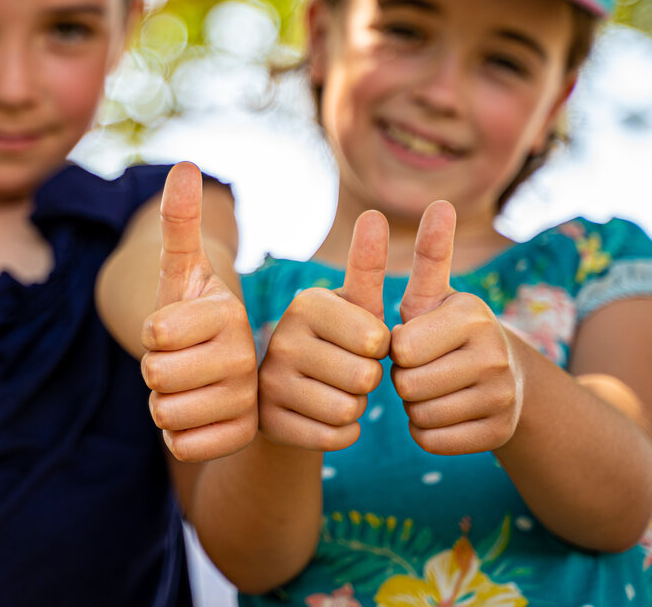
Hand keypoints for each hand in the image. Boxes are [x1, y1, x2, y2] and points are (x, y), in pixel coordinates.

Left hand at [141, 162, 257, 461]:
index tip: (173, 329)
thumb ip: (180, 221)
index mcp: (227, 314)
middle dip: (153, 371)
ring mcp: (247, 401)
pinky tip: (197, 417)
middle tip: (178, 361)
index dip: (151, 334)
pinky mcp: (240, 439)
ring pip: (165, 414)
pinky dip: (178, 435)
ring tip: (187, 387)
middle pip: (156, 376)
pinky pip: (181, 444)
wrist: (219, 371)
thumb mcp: (182, 270)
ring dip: (164, 404)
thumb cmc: (192, 315)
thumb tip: (184, 166)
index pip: (154, 334)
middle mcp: (246, 357)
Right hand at [257, 210, 391, 450]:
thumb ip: (369, 266)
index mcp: (307, 304)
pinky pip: (335, 436)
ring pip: (349, 410)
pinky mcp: (270, 423)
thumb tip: (374, 214)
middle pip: (364, 378)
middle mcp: (282, 339)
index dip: (381, 348)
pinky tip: (324, 416)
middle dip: (368, 379)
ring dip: (355, 407)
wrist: (291, 390)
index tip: (365, 341)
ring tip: (335, 391)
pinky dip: (343, 432)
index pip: (375, 339)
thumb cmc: (340, 341)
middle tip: (348, 370)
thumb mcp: (356, 306)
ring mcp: (271, 382)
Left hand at [391, 200, 521, 454]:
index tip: (411, 340)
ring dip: (414, 406)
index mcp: (473, 315)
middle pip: (409, 385)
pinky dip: (427, 431)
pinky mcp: (498, 433)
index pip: (402, 349)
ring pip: (420, 416)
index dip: (396, 349)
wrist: (504, 378)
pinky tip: (442, 411)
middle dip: (403, 378)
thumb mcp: (435, 295)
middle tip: (421, 368)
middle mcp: (495, 355)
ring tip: (432, 387)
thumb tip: (442, 202)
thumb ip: (431, 254)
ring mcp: (502, 397)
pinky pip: (433, 441)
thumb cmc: (448, 331)